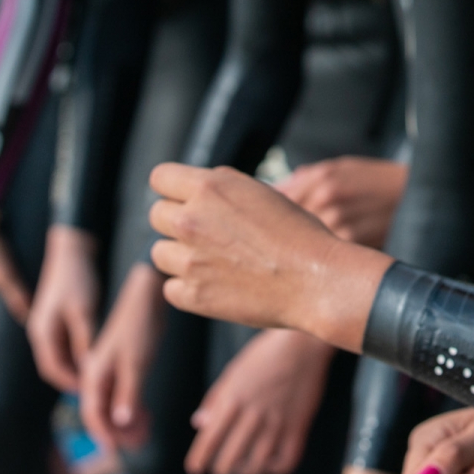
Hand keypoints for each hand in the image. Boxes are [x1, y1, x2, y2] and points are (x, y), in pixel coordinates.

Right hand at [27, 226, 98, 391]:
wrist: (71, 249)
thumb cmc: (77, 279)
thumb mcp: (84, 312)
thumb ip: (83, 341)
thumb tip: (87, 368)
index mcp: (43, 332)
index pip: (53, 369)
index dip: (70, 384)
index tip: (89, 395)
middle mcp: (41, 331)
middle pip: (54, 365)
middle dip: (71, 380)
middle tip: (94, 392)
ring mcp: (46, 324)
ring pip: (59, 355)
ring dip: (74, 368)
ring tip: (95, 379)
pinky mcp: (55, 318)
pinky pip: (63, 344)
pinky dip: (75, 354)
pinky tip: (92, 356)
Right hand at [79, 263, 165, 451]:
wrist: (148, 293)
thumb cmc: (140, 325)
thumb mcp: (137, 362)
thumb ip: (128, 393)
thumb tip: (119, 422)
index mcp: (94, 372)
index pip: (92, 412)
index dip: (103, 434)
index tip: (116, 451)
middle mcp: (96, 372)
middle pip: (100, 411)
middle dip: (118, 431)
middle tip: (140, 444)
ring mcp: (108, 367)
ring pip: (111, 403)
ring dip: (125, 421)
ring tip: (145, 433)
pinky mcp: (121, 362)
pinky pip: (121, 392)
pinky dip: (131, 406)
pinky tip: (145, 415)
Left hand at [149, 163, 390, 350]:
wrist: (316, 279)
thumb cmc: (299, 234)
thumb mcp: (260, 192)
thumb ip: (221, 189)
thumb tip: (198, 192)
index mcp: (209, 188)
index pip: (160, 178)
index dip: (173, 188)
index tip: (185, 199)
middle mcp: (192, 221)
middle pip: (156, 216)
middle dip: (177, 221)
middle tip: (207, 233)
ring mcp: (189, 261)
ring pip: (159, 253)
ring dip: (180, 256)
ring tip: (214, 260)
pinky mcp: (193, 295)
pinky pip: (171, 288)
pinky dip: (189, 287)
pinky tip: (217, 283)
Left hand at [186, 329, 334, 473]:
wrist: (304, 342)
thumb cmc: (264, 354)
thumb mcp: (233, 371)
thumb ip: (215, 399)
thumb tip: (199, 424)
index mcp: (233, 399)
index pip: (209, 440)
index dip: (199, 460)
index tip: (195, 469)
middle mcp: (253, 414)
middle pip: (229, 460)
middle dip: (221, 470)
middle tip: (221, 468)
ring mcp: (278, 422)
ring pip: (256, 466)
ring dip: (246, 473)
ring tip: (245, 467)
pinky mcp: (299, 426)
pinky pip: (286, 461)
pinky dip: (275, 469)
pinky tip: (270, 462)